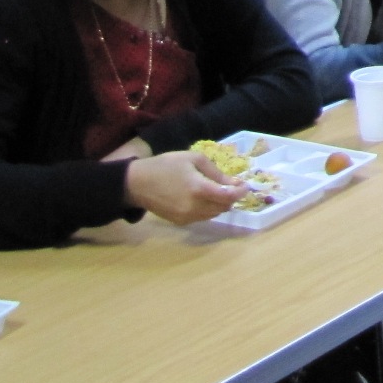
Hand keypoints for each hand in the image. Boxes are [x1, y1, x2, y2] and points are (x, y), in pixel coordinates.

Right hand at [123, 150, 244, 224]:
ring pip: (214, 214)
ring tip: (219, 190)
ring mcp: (186, 217)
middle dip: (232, 197)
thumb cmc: (166, 165)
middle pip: (224, 207)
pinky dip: (209, 209)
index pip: (228, 197)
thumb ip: (216, 173)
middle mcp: (194, 207)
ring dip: (221, 204)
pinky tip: (205, 198)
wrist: (137, 183)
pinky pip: (203, 218)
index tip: (245, 185)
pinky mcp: (180, 222)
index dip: (240, 192)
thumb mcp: (194, 159)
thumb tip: (235, 183)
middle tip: (233, 186)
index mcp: (198, 189)